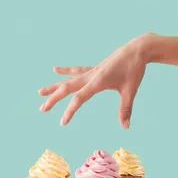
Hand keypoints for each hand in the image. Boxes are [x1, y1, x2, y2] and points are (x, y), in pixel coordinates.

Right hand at [38, 34, 153, 127]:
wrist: (137, 49)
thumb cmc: (134, 69)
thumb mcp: (130, 90)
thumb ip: (125, 109)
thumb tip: (125, 127)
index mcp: (98, 82)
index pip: (79, 98)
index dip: (69, 111)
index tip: (62, 122)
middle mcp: (91, 76)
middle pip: (67, 88)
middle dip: (53, 99)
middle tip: (42, 109)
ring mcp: (91, 71)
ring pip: (68, 79)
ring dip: (54, 86)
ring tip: (40, 92)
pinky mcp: (94, 68)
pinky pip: (76, 70)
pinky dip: (65, 70)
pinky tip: (55, 69)